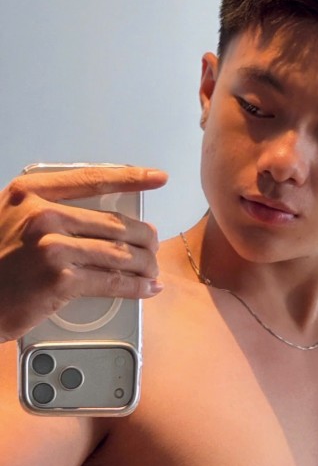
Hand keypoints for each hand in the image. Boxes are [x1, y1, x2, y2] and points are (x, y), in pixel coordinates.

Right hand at [0, 164, 167, 341]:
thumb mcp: (11, 217)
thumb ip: (47, 208)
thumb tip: (96, 218)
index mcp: (30, 192)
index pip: (92, 178)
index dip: (131, 178)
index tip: (156, 178)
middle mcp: (43, 215)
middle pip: (114, 222)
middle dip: (144, 238)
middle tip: (153, 247)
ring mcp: (52, 248)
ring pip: (119, 252)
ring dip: (145, 264)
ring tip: (152, 269)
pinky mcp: (61, 280)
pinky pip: (112, 281)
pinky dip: (135, 287)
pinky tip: (146, 287)